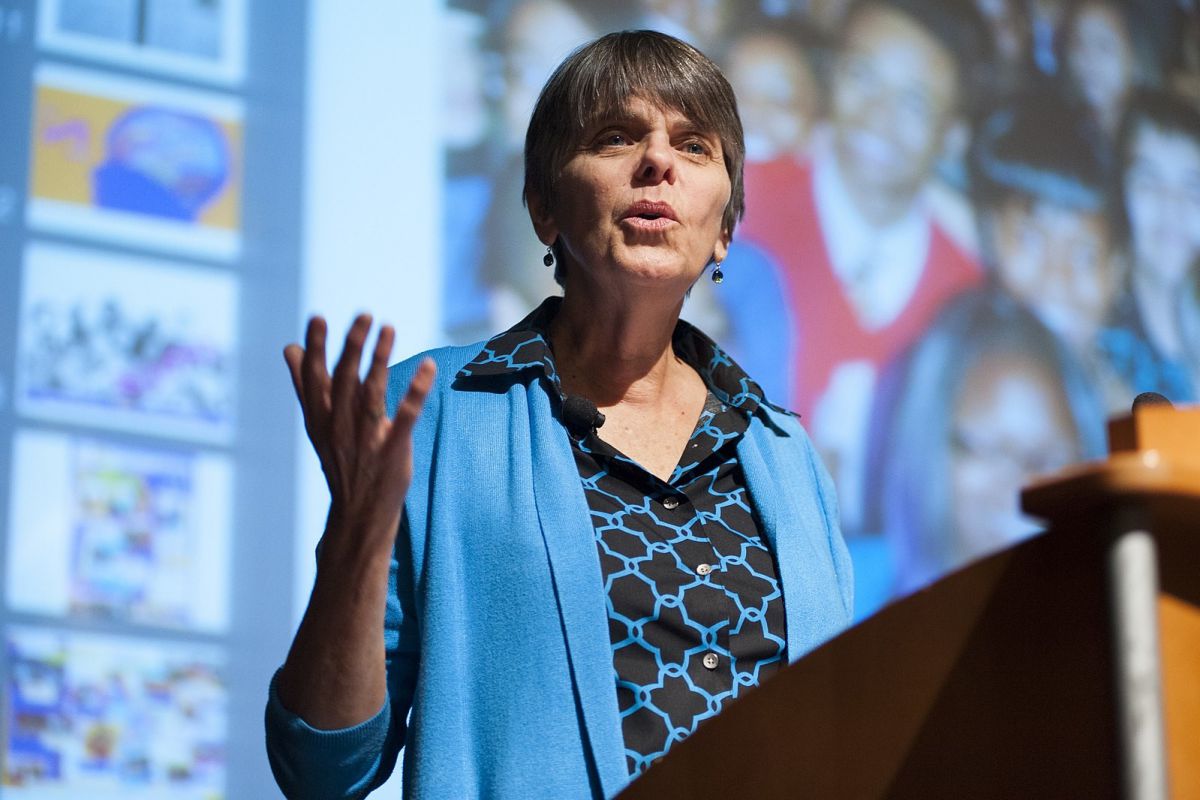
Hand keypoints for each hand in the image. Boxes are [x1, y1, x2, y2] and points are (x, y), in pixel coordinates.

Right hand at [284, 314, 435, 552]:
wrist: (357, 515)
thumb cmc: (341, 461)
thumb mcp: (318, 425)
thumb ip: (306, 385)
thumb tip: (288, 348)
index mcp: (320, 418)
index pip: (314, 378)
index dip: (315, 348)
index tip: (317, 318)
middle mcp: (339, 427)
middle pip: (344, 381)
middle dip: (352, 346)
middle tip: (363, 314)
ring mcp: (366, 440)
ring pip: (372, 393)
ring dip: (381, 358)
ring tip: (388, 328)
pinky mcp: (393, 451)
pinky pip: (406, 417)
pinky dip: (416, 390)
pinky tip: (429, 366)